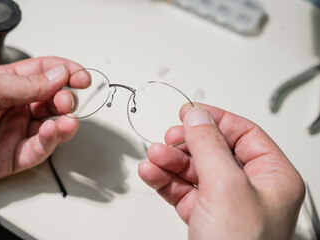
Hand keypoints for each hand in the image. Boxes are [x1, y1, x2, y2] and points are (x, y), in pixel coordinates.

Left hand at [0, 57, 89, 186]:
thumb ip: (27, 84)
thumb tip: (59, 75)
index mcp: (8, 84)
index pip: (45, 74)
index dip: (66, 73)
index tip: (81, 77)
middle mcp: (15, 108)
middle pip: (53, 101)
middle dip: (65, 100)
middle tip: (65, 101)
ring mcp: (16, 132)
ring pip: (51, 127)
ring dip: (64, 122)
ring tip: (66, 119)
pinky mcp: (14, 157)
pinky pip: (40, 150)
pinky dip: (51, 141)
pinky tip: (53, 132)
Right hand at [139, 103, 304, 239]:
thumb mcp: (226, 186)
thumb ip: (209, 145)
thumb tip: (196, 115)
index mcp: (271, 176)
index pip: (244, 133)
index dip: (216, 120)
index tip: (191, 113)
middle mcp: (249, 188)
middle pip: (214, 150)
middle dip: (187, 144)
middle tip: (169, 139)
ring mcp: (224, 202)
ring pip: (193, 169)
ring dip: (170, 161)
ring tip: (154, 157)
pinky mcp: (202, 214)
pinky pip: (181, 188)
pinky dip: (164, 179)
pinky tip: (152, 173)